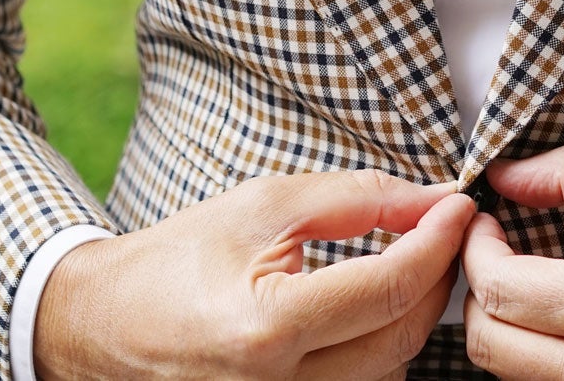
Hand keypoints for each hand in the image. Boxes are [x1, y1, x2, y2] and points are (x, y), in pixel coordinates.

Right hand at [33, 168, 474, 379]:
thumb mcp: (265, 205)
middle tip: (443, 229)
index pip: (390, 286)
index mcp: (268, 327)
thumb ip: (356, 199)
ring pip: (393, 370)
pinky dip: (382, 347)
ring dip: (412, 315)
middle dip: (436, 275)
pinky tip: (374, 308)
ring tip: (406, 263)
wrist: (104, 325)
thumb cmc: (179, 258)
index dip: (438, 239)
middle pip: (403, 336)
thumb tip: (431, 198)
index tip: (458, 204)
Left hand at [460, 145, 563, 380]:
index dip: (474, 250)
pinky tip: (558, 323)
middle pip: (489, 345)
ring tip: (526, 285)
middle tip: (495, 254)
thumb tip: (507, 174)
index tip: (486, 223)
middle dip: (475, 293)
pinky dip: (536, 359)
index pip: (499, 289)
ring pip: (512, 377)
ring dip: (504, 327)